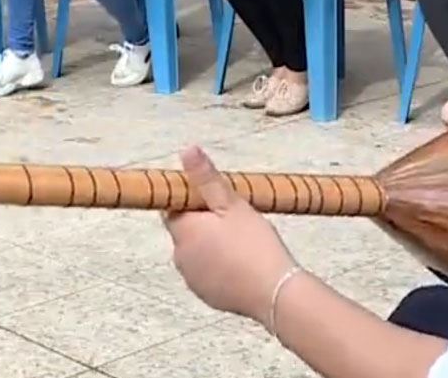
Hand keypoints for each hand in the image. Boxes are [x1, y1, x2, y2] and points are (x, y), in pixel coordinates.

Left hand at [163, 146, 299, 321]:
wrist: (275, 293)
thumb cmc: (254, 245)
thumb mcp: (232, 204)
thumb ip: (206, 177)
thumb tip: (187, 151)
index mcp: (183, 231)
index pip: (173, 207)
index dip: (192, 199)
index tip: (213, 197)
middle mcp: (180, 257)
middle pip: (186, 230)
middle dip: (204, 222)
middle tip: (234, 217)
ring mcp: (193, 279)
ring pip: (198, 252)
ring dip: (212, 245)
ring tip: (243, 240)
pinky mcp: (208, 295)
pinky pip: (209, 273)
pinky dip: (221, 266)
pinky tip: (243, 262)